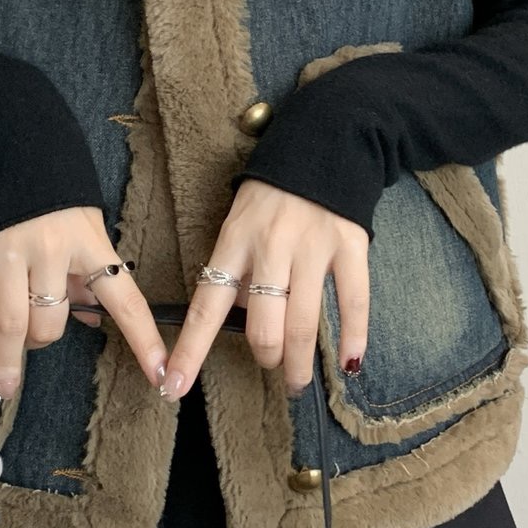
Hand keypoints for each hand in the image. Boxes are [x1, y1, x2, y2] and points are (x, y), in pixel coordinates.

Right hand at [0, 205, 167, 399]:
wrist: (12, 136)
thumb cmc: (57, 190)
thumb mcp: (88, 225)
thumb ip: (87, 272)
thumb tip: (91, 319)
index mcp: (91, 243)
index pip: (126, 301)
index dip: (145, 341)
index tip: (162, 376)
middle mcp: (52, 248)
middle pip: (51, 319)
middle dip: (45, 339)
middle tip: (39, 337)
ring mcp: (9, 247)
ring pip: (12, 320)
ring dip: (9, 358)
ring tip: (7, 386)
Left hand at [158, 179, 369, 400]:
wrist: (324, 141)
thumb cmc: (273, 194)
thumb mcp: (239, 223)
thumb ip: (238, 270)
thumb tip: (235, 323)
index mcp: (234, 241)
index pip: (206, 306)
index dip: (191, 351)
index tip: (174, 386)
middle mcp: (271, 247)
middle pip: (262, 325)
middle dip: (265, 357)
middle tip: (270, 366)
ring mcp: (313, 247)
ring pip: (303, 323)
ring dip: (299, 363)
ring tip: (296, 381)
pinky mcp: (350, 245)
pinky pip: (353, 302)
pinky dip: (352, 338)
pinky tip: (348, 363)